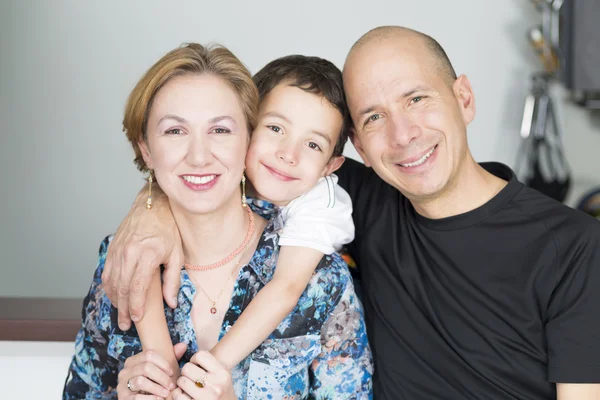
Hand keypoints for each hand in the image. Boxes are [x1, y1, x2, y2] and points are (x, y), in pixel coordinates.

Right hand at [102, 187, 183, 329]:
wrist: (152, 206)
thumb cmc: (168, 229)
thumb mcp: (177, 254)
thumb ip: (173, 280)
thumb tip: (171, 303)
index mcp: (146, 255)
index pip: (137, 287)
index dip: (135, 306)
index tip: (136, 319)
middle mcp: (128, 253)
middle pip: (122, 288)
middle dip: (123, 309)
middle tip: (125, 324)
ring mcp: (118, 250)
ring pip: (111, 282)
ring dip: (115, 300)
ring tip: (120, 314)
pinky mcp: (112, 249)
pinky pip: (107, 272)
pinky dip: (110, 287)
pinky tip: (115, 296)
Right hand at [117, 343, 186, 398]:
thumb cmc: (152, 384)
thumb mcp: (160, 372)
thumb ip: (170, 360)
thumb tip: (183, 345)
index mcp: (133, 361)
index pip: (149, 354)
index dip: (163, 363)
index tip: (172, 372)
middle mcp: (125, 371)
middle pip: (146, 367)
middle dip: (162, 377)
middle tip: (172, 385)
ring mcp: (122, 384)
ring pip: (141, 381)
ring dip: (157, 388)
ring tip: (166, 393)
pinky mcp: (123, 398)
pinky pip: (137, 397)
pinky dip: (151, 398)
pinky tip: (159, 399)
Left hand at [171, 351, 235, 399]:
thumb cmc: (221, 390)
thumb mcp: (221, 375)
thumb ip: (207, 362)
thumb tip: (181, 345)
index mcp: (223, 373)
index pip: (200, 355)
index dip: (194, 359)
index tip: (196, 365)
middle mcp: (216, 385)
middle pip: (187, 367)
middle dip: (186, 372)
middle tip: (191, 378)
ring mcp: (206, 397)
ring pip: (181, 381)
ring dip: (181, 383)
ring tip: (188, 387)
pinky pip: (178, 395)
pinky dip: (178, 394)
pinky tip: (185, 395)